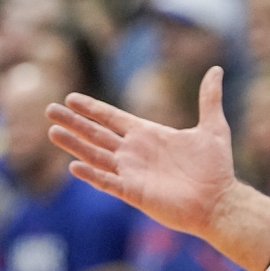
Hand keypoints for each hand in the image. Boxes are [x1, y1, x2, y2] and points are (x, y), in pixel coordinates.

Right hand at [46, 66, 239, 237]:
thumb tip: (217, 69)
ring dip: (74, 145)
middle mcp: (135, 152)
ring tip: (53, 131)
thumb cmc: (216, 168)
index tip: (71, 98)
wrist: (219, 201)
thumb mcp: (213, 127)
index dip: (92, 109)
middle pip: (96, 134)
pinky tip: (74, 165)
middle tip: (49, 109)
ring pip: (96, 156)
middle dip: (74, 122)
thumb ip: (209, 98)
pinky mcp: (134, 192)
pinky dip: (92, 174)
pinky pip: (107, 182)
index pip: (113, 118)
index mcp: (149, 135)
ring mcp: (132, 173)